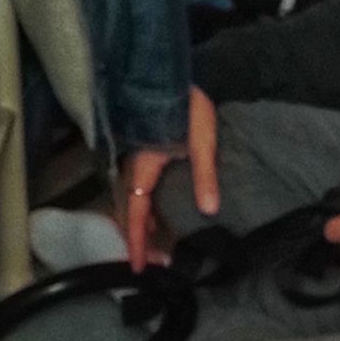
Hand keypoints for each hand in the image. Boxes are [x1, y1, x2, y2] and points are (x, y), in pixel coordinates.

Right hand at [121, 84, 219, 268]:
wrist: (169, 73)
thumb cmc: (188, 104)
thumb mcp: (202, 139)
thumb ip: (205, 174)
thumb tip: (209, 211)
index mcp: (144, 165)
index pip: (136, 212)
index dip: (137, 241)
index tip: (138, 267)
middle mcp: (134, 166)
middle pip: (130, 212)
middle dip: (139, 240)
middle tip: (154, 265)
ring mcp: (135, 160)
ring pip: (132, 202)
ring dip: (142, 227)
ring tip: (159, 248)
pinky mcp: (143, 155)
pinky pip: (138, 190)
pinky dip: (145, 210)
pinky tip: (159, 218)